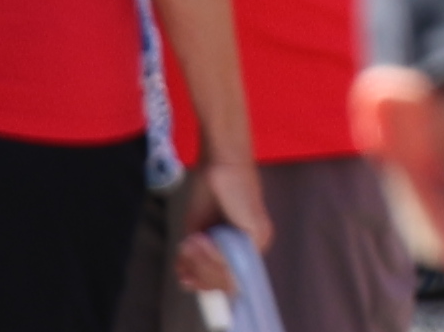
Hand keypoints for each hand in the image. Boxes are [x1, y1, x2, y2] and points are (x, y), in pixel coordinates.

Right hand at [162, 158, 258, 295]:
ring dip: (204, 262)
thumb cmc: (210, 189)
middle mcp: (254, 249)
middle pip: (227, 282)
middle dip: (201, 272)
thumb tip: (185, 282)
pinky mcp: (257, 233)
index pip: (228, 282)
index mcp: (242, 249)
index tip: (187, 282)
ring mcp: (258, 242)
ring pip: (229, 274)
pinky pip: (231, 259)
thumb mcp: (197, 229)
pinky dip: (212, 254)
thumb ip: (195, 255)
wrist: (221, 160)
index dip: (207, 284)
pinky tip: (201, 240)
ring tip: (192, 242)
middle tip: (187, 252)